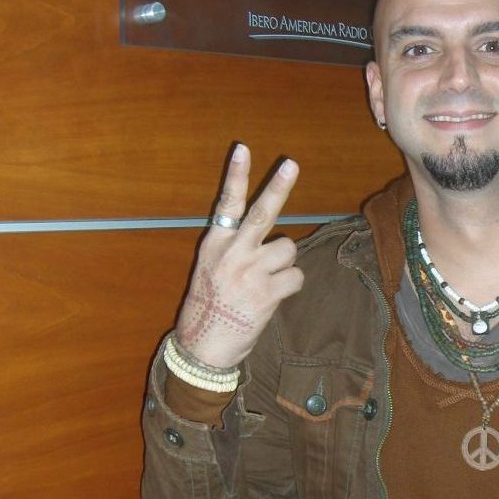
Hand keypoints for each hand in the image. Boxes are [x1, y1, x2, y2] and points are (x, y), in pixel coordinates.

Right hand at [175, 145, 303, 368]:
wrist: (203, 349)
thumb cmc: (209, 306)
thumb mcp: (209, 268)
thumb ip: (233, 246)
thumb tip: (265, 232)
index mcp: (215, 244)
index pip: (227, 203)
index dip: (237, 175)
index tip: (243, 148)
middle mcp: (232, 254)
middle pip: (262, 213)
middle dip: (278, 187)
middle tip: (291, 164)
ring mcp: (250, 273)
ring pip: (288, 248)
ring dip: (285, 263)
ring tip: (267, 280)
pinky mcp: (267, 294)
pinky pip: (296, 276)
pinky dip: (290, 286)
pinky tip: (273, 297)